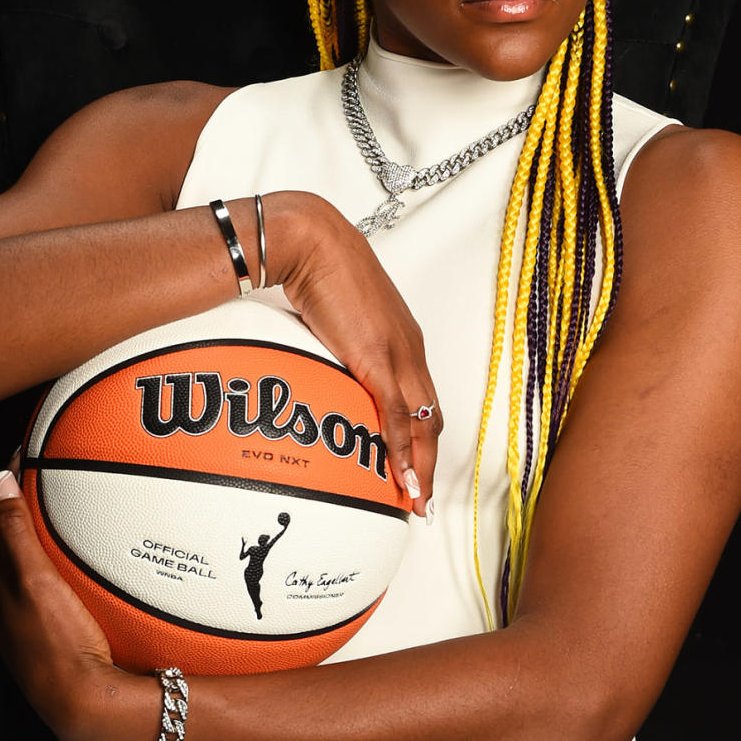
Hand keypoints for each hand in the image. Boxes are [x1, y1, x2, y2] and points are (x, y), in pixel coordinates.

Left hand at [0, 467, 149, 740]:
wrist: (80, 702)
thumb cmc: (57, 644)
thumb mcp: (34, 580)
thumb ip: (14, 530)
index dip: (6, 483)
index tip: (27, 454)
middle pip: (4, 540)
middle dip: (18, 505)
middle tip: (46, 473)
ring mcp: (19, 619)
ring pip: (21, 563)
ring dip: (35, 535)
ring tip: (62, 510)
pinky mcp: (41, 633)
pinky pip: (40, 586)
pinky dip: (50, 563)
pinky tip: (76, 565)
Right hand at [272, 192, 440, 516]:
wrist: (309, 240)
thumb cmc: (318, 266)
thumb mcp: (335, 314)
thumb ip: (337, 343)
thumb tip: (320, 361)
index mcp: (402, 338)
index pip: (423, 398)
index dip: (423, 437)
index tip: (417, 468)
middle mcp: (409, 348)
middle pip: (432, 416)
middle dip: (429, 462)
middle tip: (421, 499)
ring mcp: (397, 354)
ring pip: (422, 421)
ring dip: (420, 465)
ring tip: (414, 500)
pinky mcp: (377, 357)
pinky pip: (395, 413)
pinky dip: (400, 448)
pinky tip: (398, 475)